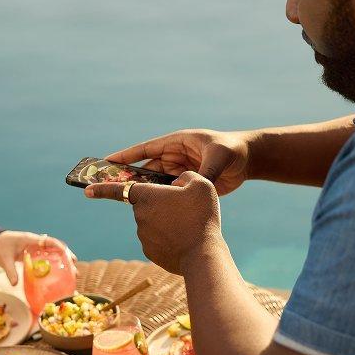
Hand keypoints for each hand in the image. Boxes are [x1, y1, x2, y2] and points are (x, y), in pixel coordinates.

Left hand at [0, 231, 77, 284]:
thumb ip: (10, 270)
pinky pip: (44, 262)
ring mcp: (33, 251)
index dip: (59, 247)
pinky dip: (51, 269)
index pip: (48, 241)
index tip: (67, 255)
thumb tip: (15, 284)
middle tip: (74, 268)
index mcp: (30, 240)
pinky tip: (56, 278)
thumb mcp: (3, 258)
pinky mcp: (31, 257)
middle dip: (65, 258)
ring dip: (61, 264)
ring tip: (71, 275)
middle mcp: (35, 244)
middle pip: (54, 249)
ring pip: (51, 256)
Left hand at [85, 172, 224, 274]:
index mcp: (146, 196)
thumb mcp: (201, 184)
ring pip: (154, 223)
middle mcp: (139, 216)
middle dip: (162, 204)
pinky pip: (158, 240)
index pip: (118, 189)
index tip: (87, 190)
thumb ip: (186, 176)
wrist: (202, 255)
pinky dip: (169, 238)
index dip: (102, 188)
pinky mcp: (151, 252)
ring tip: (189, 226)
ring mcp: (143, 236)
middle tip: (185, 208)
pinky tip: (185, 240)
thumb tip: (178, 183)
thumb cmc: (201, 216)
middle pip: (148, 205)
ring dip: (167, 222)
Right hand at [106, 129, 251, 195]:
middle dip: (130, 178)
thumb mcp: (218, 157)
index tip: (106, 162)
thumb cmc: (232, 150)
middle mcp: (175, 156)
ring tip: (126, 203)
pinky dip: (159, 200)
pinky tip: (149, 211)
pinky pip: (168, 192)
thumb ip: (204, 172)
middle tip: (110, 189)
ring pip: (156, 183)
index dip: (126, 156)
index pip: (146, 149)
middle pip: (146, 168)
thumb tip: (189, 188)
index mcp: (177, 143)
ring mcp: (180, 171)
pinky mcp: (187, 184)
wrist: (248, 160)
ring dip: (144, 191)